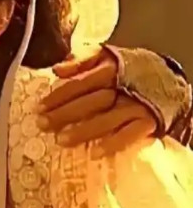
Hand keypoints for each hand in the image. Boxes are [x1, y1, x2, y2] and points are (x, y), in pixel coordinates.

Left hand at [36, 48, 155, 157]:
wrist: (168, 77)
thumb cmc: (127, 67)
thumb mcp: (105, 55)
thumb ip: (81, 60)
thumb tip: (56, 69)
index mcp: (110, 69)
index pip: (79, 83)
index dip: (59, 95)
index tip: (39, 106)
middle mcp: (123, 87)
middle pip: (90, 102)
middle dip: (65, 114)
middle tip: (43, 124)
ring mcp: (136, 106)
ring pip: (107, 120)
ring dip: (84, 131)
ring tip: (61, 140)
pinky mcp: (149, 122)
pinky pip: (130, 135)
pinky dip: (113, 144)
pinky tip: (95, 152)